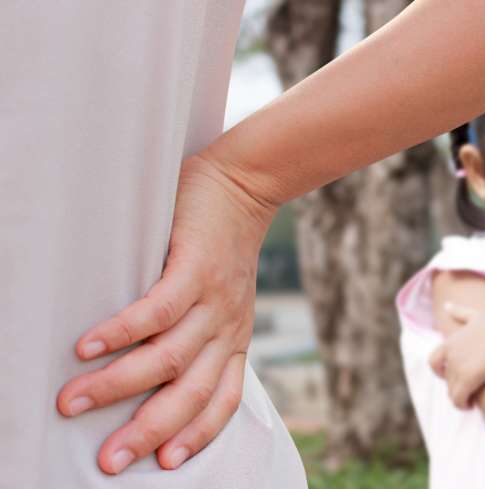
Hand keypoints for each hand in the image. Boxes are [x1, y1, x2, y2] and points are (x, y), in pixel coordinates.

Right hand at [56, 154, 275, 473]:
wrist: (246, 188)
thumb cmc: (225, 247)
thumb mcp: (227, 300)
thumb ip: (202, 333)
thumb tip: (151, 365)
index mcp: (234, 341)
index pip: (222, 401)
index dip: (196, 435)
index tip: (165, 464)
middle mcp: (228, 328)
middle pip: (191, 393)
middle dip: (147, 431)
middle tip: (108, 460)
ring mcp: (214, 300)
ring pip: (168, 357)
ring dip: (118, 384)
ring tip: (73, 402)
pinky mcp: (196, 269)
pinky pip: (159, 310)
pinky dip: (122, 331)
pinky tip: (88, 346)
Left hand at [429, 303, 484, 408]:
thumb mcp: (477, 315)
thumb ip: (461, 312)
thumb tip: (446, 306)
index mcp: (450, 341)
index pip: (433, 360)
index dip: (440, 369)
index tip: (450, 375)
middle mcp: (451, 355)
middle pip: (445, 378)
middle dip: (454, 385)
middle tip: (466, 390)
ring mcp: (458, 368)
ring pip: (451, 390)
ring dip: (459, 397)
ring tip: (469, 401)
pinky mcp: (468, 381)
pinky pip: (458, 399)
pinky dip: (462, 404)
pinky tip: (472, 405)